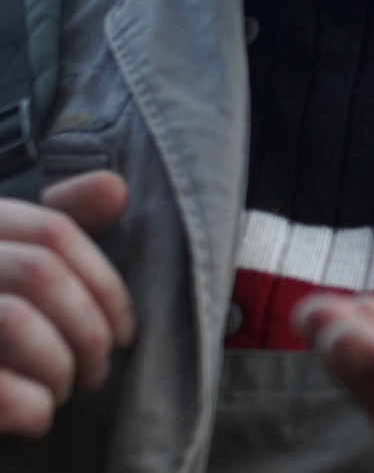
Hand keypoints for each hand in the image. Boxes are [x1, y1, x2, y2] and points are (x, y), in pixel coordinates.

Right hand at [0, 171, 137, 436]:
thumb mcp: (14, 259)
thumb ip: (62, 220)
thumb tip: (116, 188)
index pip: (53, 231)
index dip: (105, 284)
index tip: (126, 330)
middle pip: (40, 273)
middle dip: (88, 329)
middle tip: (98, 370)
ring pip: (15, 320)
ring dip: (59, 366)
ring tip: (64, 390)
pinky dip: (29, 405)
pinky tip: (37, 417)